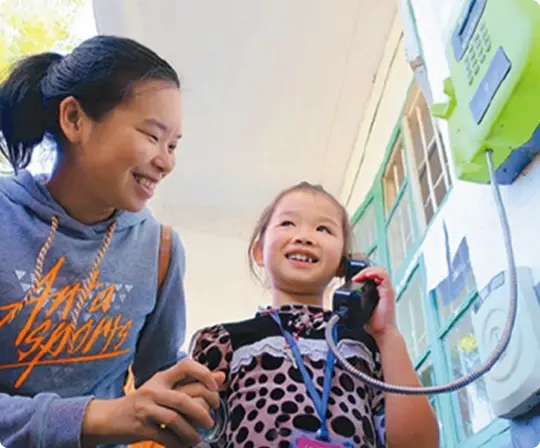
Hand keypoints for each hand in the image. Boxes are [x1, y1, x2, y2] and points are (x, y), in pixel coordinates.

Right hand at [82, 359, 221, 446]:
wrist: (108, 417)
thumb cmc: (144, 402)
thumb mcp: (165, 388)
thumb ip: (192, 383)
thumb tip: (222, 377)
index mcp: (162, 377)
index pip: (186, 366)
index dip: (204, 374)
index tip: (215, 388)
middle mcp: (154, 389)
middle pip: (184, 398)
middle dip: (202, 412)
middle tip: (211, 420)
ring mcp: (146, 408)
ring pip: (175, 419)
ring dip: (191, 432)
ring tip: (198, 438)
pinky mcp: (140, 427)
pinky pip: (165, 436)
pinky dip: (178, 443)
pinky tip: (185, 445)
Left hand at [352, 267, 397, 341]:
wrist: (382, 332)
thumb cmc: (374, 324)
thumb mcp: (360, 309)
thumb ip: (354, 302)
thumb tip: (341, 301)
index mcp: (377, 291)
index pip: (371, 275)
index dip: (362, 274)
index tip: (353, 280)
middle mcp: (382, 289)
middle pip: (375, 271)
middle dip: (363, 271)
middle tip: (355, 278)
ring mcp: (386, 289)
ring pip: (379, 270)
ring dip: (368, 271)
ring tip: (360, 277)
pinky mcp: (388, 291)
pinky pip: (384, 275)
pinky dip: (375, 273)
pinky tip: (367, 276)